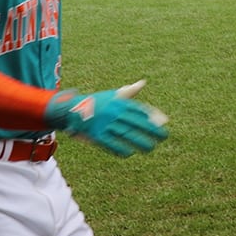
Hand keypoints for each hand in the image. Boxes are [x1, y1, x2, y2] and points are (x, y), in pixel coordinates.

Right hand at [46, 84, 169, 156]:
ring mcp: (105, 125)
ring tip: (151, 148)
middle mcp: (113, 113)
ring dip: (140, 142)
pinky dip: (121, 149)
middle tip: (164, 136)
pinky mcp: (97, 136)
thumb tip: (143, 83)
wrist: (70, 109)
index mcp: (118, 102)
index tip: (164, 122)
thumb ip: (129, 91)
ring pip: (127, 135)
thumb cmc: (96, 102)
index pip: (140, 109)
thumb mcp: (111, 95)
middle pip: (137, 123)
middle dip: (152, 130)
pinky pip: (112, 144)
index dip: (153, 117)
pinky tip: (130, 153)